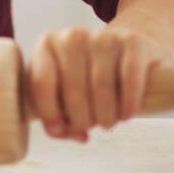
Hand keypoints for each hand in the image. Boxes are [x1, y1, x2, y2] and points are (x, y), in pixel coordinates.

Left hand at [27, 26, 166, 141]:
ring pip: (101, 87)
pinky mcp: (132, 41)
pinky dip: (128, 103)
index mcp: (46, 45)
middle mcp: (72, 37)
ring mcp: (102, 37)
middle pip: (74, 90)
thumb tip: (80, 136)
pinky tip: (126, 114)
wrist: (122, 49)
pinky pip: (129, 79)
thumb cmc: (84, 76)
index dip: (49, 113)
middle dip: (83, 119)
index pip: (41, 82)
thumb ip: (60, 119)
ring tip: (108, 123)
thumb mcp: (63, 92)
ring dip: (106, 116)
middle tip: (91, 127)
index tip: (60, 129)